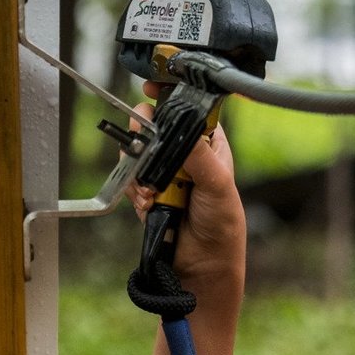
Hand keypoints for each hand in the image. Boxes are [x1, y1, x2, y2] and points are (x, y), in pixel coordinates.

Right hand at [124, 82, 245, 286]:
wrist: (202, 266)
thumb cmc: (222, 223)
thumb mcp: (218, 184)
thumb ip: (199, 157)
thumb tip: (179, 132)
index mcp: (210, 145)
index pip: (189, 111)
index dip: (171, 97)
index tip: (152, 88)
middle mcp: (187, 156)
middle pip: (157, 128)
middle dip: (146, 132)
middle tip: (141, 135)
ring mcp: (166, 175)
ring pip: (140, 153)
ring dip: (141, 169)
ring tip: (154, 189)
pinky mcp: (149, 193)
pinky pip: (133, 180)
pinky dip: (136, 191)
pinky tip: (150, 204)